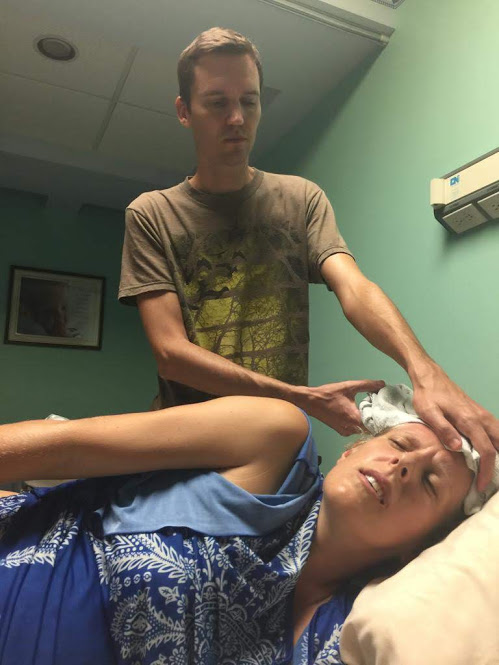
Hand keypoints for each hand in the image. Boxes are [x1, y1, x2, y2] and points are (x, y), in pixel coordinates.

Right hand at [303, 379, 385, 435]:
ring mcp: (345, 431)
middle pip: (370, 428)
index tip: (388, 412)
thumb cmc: (328, 394)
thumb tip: (382, 383)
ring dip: (367, 422)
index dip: (383, 419)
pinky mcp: (341, 431)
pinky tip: (359, 414)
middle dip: (376, 419)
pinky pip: (355, 430)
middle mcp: (350, 428)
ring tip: (371, 411)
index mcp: (354, 418)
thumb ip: (367, 385)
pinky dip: (359, 423)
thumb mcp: (349, 386)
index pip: (375, 425)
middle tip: (381, 410)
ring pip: (363, 430)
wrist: (311, 401)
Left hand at [411, 363, 498, 490]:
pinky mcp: (479, 412)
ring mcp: (482, 414)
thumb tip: (459, 448)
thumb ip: (443, 430)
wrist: (430, 376)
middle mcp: (481, 418)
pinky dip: (498, 442)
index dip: (486, 470)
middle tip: (492, 481)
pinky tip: (493, 451)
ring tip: (494, 469)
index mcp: (469, 421)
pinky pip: (496, 429)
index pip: (486, 451)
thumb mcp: (429, 413)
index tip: (480, 485)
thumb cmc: (427, 395)